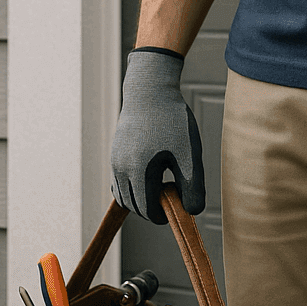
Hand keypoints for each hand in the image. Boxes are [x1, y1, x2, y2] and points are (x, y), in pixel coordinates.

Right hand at [110, 48, 205, 224]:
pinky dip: (132, 188)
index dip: (163, 215)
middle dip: (152, 208)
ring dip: (140, 199)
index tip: (178, 205)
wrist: (150, 90)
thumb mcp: (189, 156)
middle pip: (133, 205)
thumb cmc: (172, 121)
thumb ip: (192, 188)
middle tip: (173, 193)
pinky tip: (152, 174)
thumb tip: (191, 212)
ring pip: (123, 195)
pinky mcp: (113, 154)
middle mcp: (120, 169)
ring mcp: (114, 161)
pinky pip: (118, 182)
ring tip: (163, 183)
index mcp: (138, 171)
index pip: (147, 209)